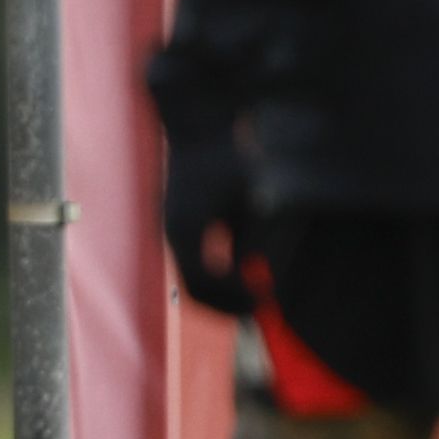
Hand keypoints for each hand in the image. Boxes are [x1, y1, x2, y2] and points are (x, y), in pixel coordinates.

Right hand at [160, 107, 260, 317]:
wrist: (199, 130)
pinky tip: (243, 274)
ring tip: (255, 296)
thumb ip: (250, 232)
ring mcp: (174, 232)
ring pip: (194, 281)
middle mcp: (174, 235)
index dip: (235, 297)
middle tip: (261, 308)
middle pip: (197, 290)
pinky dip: (217, 279)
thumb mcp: (246, 194)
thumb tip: (255, 267)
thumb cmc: (226, 157)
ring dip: (223, 294)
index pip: (205, 283)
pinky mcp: (179, 227)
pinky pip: (195, 266)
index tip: (265, 299)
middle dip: (230, 304)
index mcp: (187, 230)